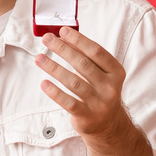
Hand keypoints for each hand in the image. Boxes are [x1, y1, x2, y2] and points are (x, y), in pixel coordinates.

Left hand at [33, 26, 131, 143]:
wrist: (109, 125)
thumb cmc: (100, 92)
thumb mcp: (99, 74)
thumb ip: (84, 57)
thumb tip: (63, 38)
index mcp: (115, 72)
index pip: (96, 52)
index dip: (79, 40)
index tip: (63, 31)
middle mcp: (110, 87)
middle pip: (83, 64)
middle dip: (62, 49)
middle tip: (47, 39)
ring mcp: (99, 103)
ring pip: (73, 82)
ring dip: (54, 68)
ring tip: (39, 58)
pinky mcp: (87, 116)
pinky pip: (68, 102)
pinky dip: (55, 92)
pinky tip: (44, 83)